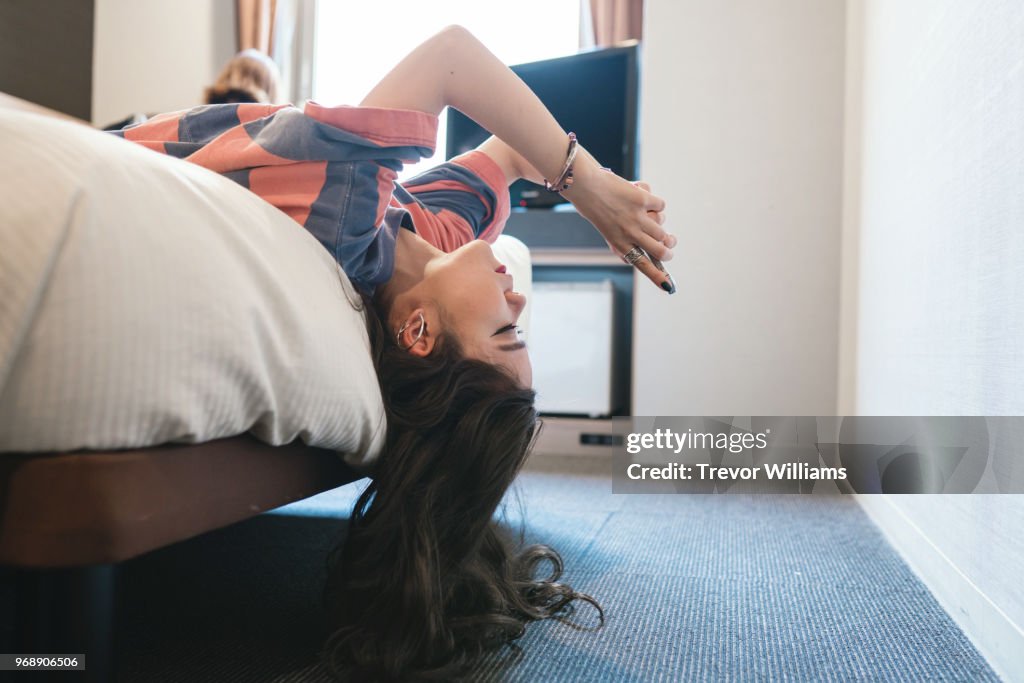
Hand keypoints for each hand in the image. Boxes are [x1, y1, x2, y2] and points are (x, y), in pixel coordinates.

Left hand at [563, 158, 675, 290]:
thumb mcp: (605, 231)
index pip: (642, 264)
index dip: (656, 277)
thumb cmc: (594, 208)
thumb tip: (631, 257)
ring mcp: (637, 217)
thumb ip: (619, 244)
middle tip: (669, 246)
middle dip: (667, 251)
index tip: (668, 286)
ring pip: (662, 229)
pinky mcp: (642, 200)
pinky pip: (660, 205)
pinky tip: (642, 197)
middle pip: (659, 249)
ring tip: (650, 216)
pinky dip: (655, 202)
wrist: (586, 186)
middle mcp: (629, 233)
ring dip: (660, 224)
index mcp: (619, 244)